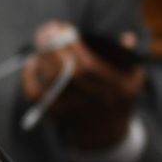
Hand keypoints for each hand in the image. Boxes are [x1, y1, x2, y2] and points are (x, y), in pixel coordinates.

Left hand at [21, 21, 144, 149]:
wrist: (105, 134)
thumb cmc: (118, 99)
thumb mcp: (132, 78)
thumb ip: (128, 56)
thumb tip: (126, 37)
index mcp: (107, 85)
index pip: (84, 61)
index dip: (70, 42)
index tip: (65, 26)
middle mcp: (87, 96)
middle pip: (64, 67)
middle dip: (53, 44)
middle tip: (48, 28)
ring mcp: (68, 105)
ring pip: (50, 78)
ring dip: (42, 55)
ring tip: (42, 39)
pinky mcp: (52, 111)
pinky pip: (35, 94)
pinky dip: (29, 77)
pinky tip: (31, 62)